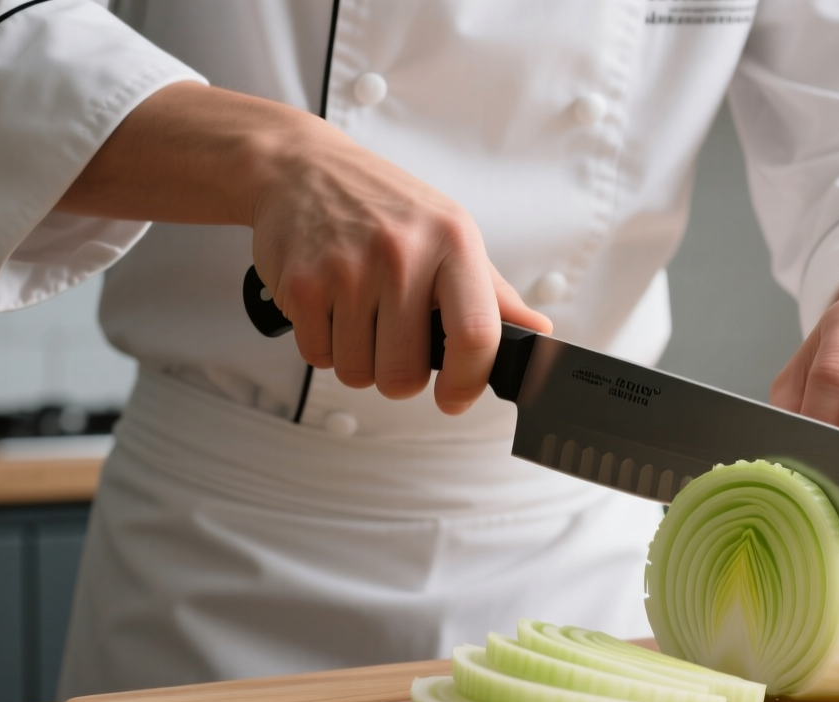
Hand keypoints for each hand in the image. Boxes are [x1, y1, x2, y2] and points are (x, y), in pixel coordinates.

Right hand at [248, 122, 550, 413]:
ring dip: (361, 361)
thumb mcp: (452, 234)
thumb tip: (538, 333)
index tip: (455, 397)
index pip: (475, 335)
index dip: (468, 382)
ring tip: (362, 317)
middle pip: (405, 372)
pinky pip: (319, 356)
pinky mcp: (300, 283)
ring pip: (358, 372)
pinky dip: (326, 346)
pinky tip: (332, 309)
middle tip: (397, 345)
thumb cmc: (387, 206)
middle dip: (401, 376)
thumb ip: (494, 293)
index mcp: (452, 243)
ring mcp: (346, 269)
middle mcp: (400, 254)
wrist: (304, 167)